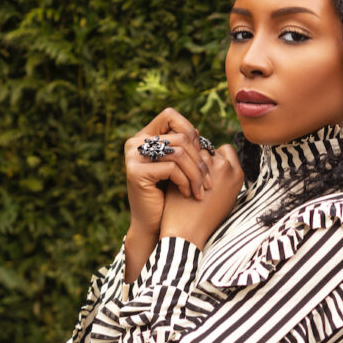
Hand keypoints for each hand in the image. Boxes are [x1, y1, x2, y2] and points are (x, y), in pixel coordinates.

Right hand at [123, 107, 213, 279]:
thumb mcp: (178, 170)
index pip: (170, 116)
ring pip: (178, 152)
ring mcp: (133, 156)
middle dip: (199, 160)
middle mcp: (135, 142)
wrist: (155, 227)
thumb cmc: (170, 198)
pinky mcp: (136, 172)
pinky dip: (184, 182)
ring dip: (195, 174)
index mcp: (144, 137)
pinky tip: (188, 194)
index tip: (202, 155)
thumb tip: (200, 133)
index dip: (190, 131)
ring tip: (200, 190)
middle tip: (208, 181)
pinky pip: (171, 168)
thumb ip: (183, 150)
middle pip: (179, 137)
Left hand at [159, 144, 243, 250]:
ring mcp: (211, 166)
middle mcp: (228, 167)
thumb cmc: (203, 219)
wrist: (188, 232)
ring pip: (196, 150)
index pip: (227, 151)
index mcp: (238, 175)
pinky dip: (178, 163)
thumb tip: (213, 155)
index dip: (214, 157)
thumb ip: (221, 175)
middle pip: (210, 149)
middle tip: (190, 177)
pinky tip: (174, 178)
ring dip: (188, 160)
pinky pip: (184, 155)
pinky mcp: (194, 168)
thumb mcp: (222, 197)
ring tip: (182, 180)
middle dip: (199, 160)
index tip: (203, 171)